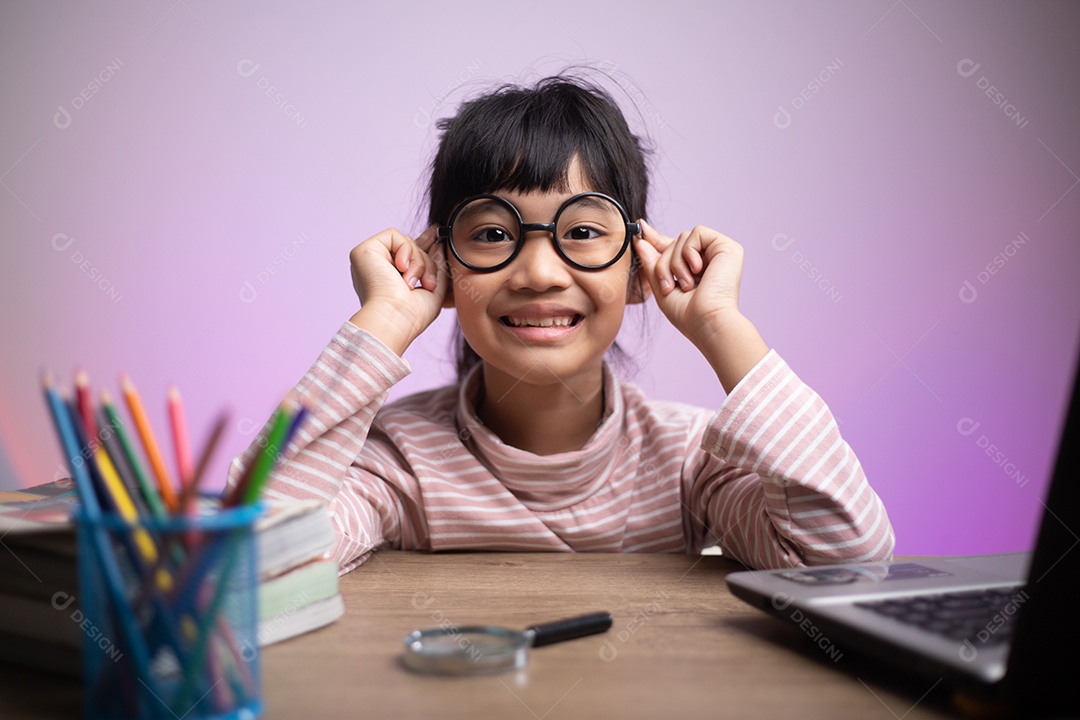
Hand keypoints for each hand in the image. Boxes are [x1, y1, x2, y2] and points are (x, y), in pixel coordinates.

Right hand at [348, 226, 447, 355]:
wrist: (394, 320)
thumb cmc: (413, 315)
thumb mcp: (433, 289)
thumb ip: (436, 266)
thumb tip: (440, 245)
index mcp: (391, 278)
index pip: (410, 254)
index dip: (425, 243)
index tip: (439, 235)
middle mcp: (379, 268)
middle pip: (413, 248)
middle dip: (427, 263)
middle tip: (428, 283)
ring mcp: (370, 259)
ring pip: (407, 242)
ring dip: (418, 262)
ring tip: (412, 283)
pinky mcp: (364, 251)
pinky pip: (394, 235)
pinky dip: (405, 251)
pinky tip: (401, 269)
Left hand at [634, 220, 767, 392]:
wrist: (708, 323)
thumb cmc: (688, 315)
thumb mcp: (661, 288)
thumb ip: (651, 264)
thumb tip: (640, 240)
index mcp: (695, 269)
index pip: (674, 247)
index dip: (655, 238)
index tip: (639, 229)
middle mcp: (709, 258)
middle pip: (674, 243)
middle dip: (663, 264)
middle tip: (669, 286)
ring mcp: (719, 252)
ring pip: (682, 238)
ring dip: (675, 263)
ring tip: (686, 284)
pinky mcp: (727, 247)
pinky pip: (697, 233)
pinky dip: (689, 252)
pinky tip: (697, 270)